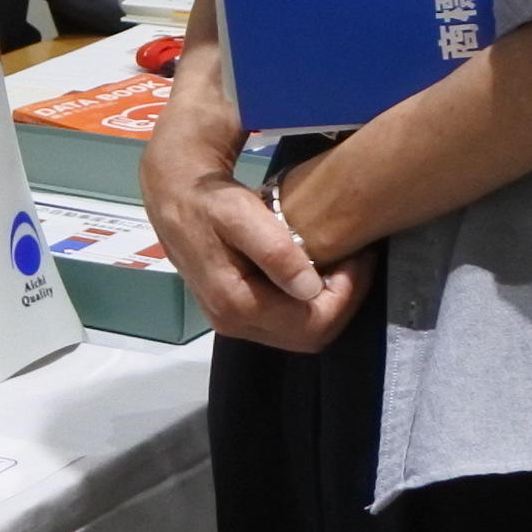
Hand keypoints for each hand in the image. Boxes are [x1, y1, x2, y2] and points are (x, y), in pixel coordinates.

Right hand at [140, 87, 368, 353]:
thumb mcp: (241, 215)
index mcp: (235, 304)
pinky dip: (309, 303)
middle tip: (356, 262)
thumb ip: (274, 251)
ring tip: (340, 264)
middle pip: (308, 337)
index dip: (345, 296)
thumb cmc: (209, 200)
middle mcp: (232, 322)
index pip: (310, 323)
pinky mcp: (234, 312)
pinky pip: (284, 322)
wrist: (174, 194)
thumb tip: (309, 288)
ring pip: (299, 332)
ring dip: (328, 304)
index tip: (357, 258)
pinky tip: (315, 272)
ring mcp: (232, 321)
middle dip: (342, 303)